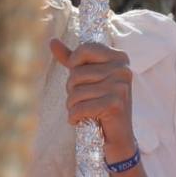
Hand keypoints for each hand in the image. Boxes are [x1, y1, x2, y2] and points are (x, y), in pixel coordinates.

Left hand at [50, 39, 136, 160]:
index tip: (81, 78)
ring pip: (76, 91)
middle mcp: (123, 70)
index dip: (74, 64)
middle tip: (85, 99)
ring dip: (72, 105)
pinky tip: (80, 120)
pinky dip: (74, 116)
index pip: (85, 49)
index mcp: (120, 58)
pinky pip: (80, 107)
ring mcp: (120, 87)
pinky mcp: (115, 104)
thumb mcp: (87, 77)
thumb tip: (52, 42)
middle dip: (73, 89)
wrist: (117, 134)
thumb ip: (72, 59)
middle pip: (77, 73)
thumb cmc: (100, 102)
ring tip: (83, 110)